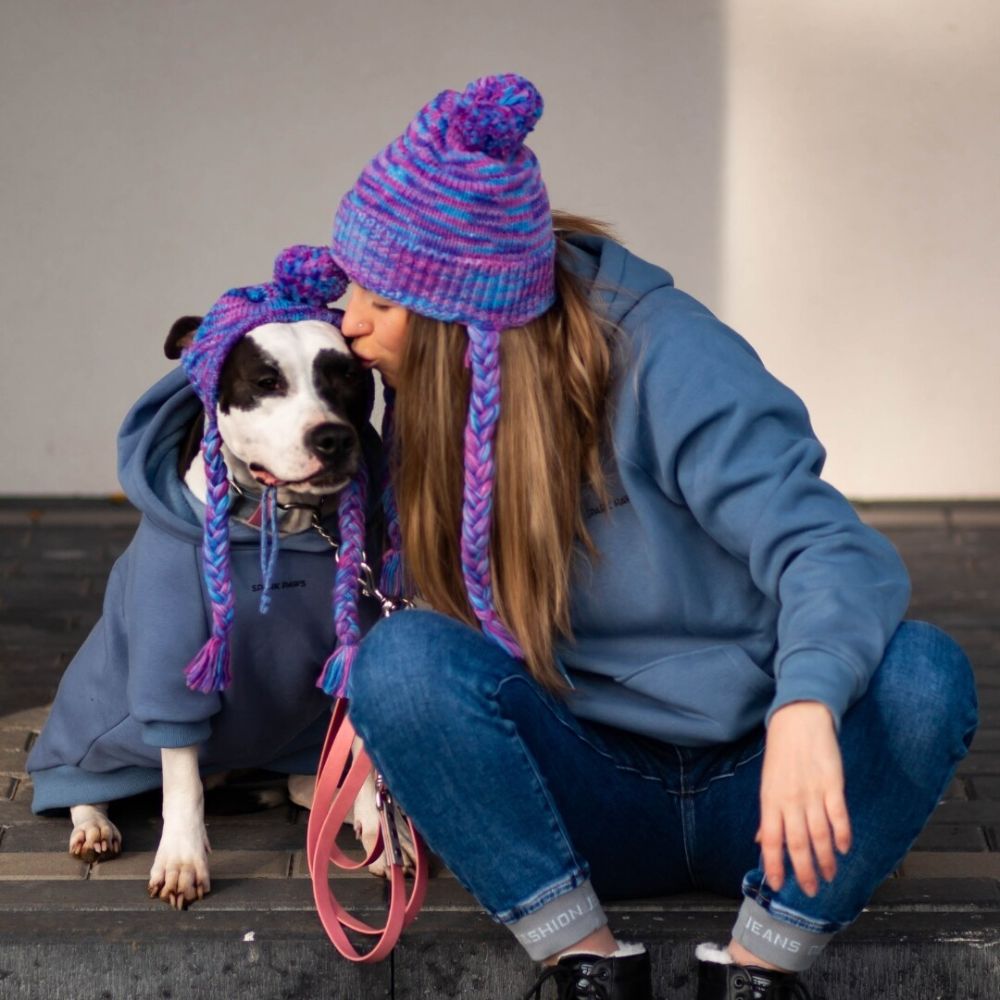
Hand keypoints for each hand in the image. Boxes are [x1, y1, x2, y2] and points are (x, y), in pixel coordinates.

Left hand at [756, 701, 851, 895]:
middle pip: (797, 843)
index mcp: (770, 800)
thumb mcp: (768, 783)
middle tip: (811, 890)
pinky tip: (844, 848)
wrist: (799, 719)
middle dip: (804, 871)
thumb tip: (761, 841)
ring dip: (825, 859)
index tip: (778, 885)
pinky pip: (838, 815)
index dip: (774, 864)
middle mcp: (790, 800)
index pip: (771, 840)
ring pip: (819, 834)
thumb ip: (768, 815)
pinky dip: (842, 834)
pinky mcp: (832, 784)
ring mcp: (812, 792)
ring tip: (829, 875)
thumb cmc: (781, 753)